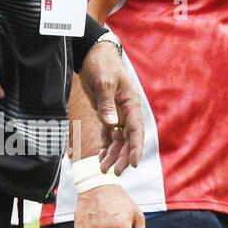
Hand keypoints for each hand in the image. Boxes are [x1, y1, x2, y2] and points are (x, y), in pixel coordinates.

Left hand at [80, 43, 142, 173]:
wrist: (91, 54)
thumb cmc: (101, 65)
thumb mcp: (103, 82)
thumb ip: (106, 103)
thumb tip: (110, 124)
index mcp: (131, 104)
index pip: (136, 130)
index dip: (135, 148)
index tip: (132, 163)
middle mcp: (127, 112)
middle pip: (128, 139)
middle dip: (123, 156)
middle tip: (116, 173)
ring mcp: (117, 114)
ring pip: (118, 139)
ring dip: (113, 154)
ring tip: (104, 170)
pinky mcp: (106, 114)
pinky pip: (108, 134)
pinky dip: (105, 146)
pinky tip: (100, 158)